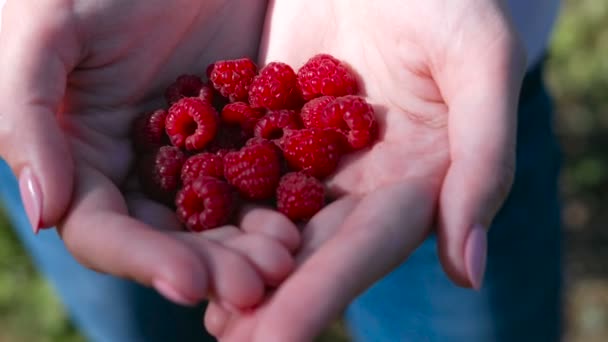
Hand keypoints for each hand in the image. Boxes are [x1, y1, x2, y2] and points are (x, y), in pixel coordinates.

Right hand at [0, 0, 298, 308]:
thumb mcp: (45, 34)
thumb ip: (25, 117)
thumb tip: (42, 213)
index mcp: (83, 157)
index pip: (103, 230)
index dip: (143, 260)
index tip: (189, 284)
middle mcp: (136, 166)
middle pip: (171, 236)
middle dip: (210, 264)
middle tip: (256, 284)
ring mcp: (192, 153)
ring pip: (220, 215)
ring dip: (249, 243)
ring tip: (285, 258)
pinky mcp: (240, 131)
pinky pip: (260, 173)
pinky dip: (280, 198)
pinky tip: (304, 217)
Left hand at [204, 0, 525, 339]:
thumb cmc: (450, 2)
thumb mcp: (479, 63)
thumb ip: (483, 160)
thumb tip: (467, 271)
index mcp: (411, 181)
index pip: (362, 250)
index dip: (318, 296)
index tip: (271, 341)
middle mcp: (357, 182)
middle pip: (307, 250)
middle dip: (265, 301)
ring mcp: (309, 153)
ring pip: (266, 217)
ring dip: (228, 263)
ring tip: (191, 302)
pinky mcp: (269, 120)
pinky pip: (233, 161)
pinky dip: (205, 198)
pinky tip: (170, 228)